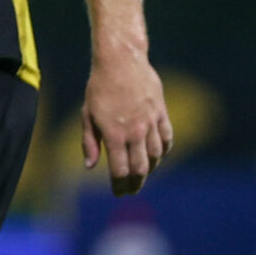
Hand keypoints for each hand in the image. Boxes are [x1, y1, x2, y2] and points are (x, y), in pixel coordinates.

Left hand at [82, 49, 172, 195]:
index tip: (118, 193)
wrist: (121, 62)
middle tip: (131, 190)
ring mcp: (151, 122)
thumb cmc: (98, 88)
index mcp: (114, 135)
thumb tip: (90, 166)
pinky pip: (168, 138)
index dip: (120, 185)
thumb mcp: (87, 115)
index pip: (121, 170)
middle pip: (140, 168)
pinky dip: (164, 150)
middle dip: (136, 183)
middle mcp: (135, 132)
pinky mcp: (162, 112)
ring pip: (156, 155)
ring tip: (142, 174)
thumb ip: (89, 142)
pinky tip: (158, 155)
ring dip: (150, 168)